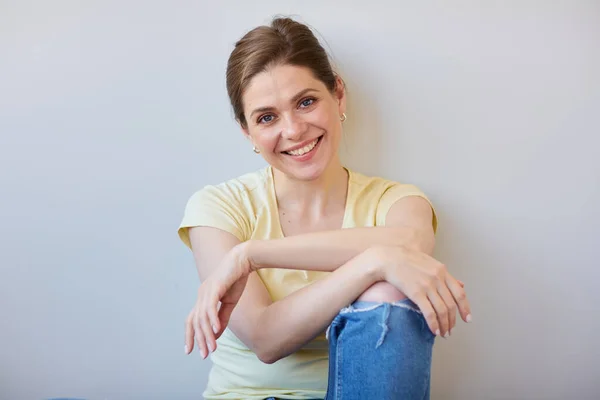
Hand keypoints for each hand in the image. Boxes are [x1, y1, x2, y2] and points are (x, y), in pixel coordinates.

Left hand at [184, 242, 250, 357]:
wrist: (243, 260)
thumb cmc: (236, 279)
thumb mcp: (229, 303)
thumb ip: (222, 318)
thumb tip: (215, 334)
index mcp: (203, 298)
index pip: (192, 320)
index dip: (189, 335)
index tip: (189, 350)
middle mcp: (201, 295)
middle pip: (195, 321)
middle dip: (198, 340)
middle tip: (203, 354)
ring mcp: (206, 290)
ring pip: (202, 317)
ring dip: (207, 334)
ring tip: (212, 348)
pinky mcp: (215, 287)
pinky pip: (210, 306)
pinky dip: (212, 319)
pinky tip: (215, 330)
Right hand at [373, 246, 471, 336]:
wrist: (388, 258)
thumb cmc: (407, 260)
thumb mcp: (430, 263)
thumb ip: (445, 275)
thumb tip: (462, 285)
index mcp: (442, 271)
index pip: (459, 293)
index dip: (465, 308)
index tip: (467, 319)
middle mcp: (437, 278)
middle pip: (451, 305)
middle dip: (452, 321)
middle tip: (451, 330)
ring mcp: (427, 286)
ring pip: (442, 311)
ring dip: (444, 325)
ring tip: (443, 333)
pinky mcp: (416, 293)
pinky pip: (429, 312)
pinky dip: (434, 324)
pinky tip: (434, 330)